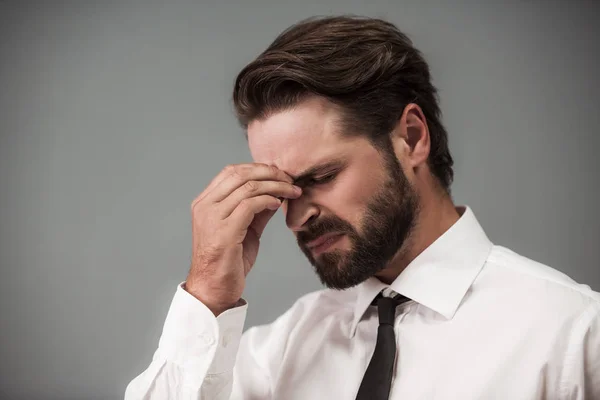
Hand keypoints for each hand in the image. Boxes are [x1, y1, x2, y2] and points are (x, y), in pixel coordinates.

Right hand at [185, 163, 301, 315]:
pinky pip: (249, 205)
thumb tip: (277, 193)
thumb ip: (256, 210)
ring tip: (292, 190)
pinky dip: (268, 200)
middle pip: (240, 174)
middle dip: (269, 172)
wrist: (213, 289)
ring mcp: (212, 218)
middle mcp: (205, 207)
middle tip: (290, 178)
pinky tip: (279, 204)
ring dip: (275, 186)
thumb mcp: (243, 229)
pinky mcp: (224, 232)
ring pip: (247, 187)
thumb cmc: (228, 261)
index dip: (258, 168)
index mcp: (205, 202)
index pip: (231, 171)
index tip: (279, 173)